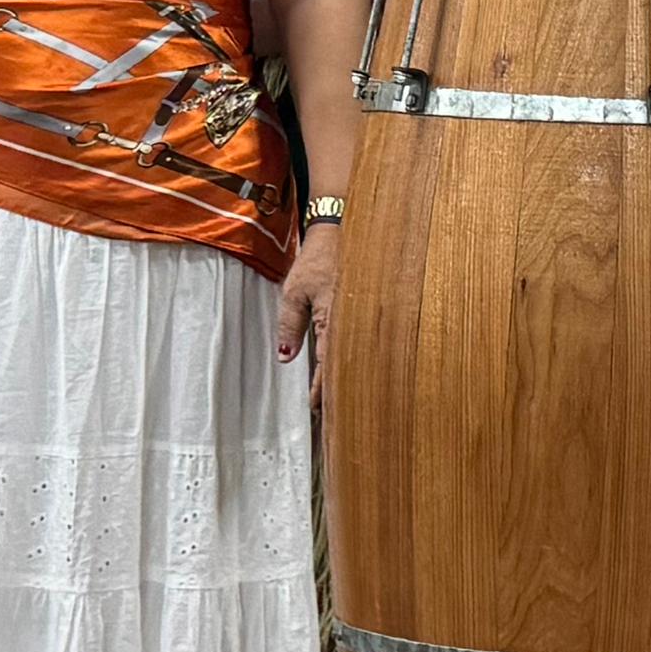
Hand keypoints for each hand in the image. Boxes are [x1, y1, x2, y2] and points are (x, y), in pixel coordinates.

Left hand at [275, 224, 343, 408]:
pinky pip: (358, 345)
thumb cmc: (319, 260)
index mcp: (335, 321)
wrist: (343, 234)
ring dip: (346, 380)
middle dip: (336, 393)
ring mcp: (361, 319)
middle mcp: (352, 324)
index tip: (315, 409)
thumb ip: (290, 325)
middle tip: (328, 417)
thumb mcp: (295, 292)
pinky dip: (351, 361)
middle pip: (345, 368)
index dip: (321, 390)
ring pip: (355, 359)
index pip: (327, 366)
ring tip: (338, 402)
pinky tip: (348, 372)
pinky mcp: (364, 315)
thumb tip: (286, 357)